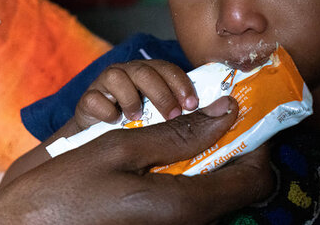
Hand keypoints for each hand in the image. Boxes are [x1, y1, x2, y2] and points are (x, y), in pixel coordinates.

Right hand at [0, 97, 273, 224]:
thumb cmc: (63, 192)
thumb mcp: (120, 149)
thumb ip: (178, 133)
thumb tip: (226, 112)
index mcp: (186, 206)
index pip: (254, 178)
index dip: (256, 143)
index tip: (239, 114)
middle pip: (234, 183)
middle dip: (225, 144)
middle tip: (200, 115)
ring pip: (211, 190)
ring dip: (200, 156)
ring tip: (164, 133)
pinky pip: (186, 199)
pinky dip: (181, 174)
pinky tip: (150, 159)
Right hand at [74, 59, 198, 130]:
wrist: (99, 138)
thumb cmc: (138, 126)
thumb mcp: (165, 117)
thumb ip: (190, 110)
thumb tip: (226, 108)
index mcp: (150, 74)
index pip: (168, 69)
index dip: (181, 84)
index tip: (192, 104)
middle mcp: (128, 73)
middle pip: (145, 71)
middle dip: (162, 93)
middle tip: (172, 116)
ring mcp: (105, 85)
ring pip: (117, 76)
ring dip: (132, 98)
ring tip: (138, 117)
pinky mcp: (86, 100)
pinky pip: (94, 98)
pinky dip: (106, 109)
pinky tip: (114, 121)